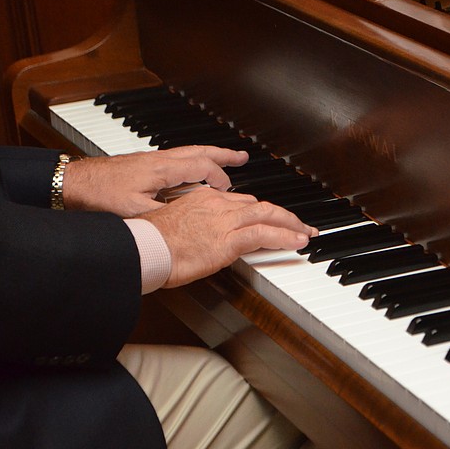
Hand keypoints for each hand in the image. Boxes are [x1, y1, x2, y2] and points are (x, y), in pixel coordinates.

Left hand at [62, 146, 248, 216]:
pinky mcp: (144, 165)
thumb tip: (184, 222)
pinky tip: (191, 171)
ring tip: (226, 158)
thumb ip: (162, 216)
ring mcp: (151, 160)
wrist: (73, 183)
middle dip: (223, 154)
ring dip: (209, 154)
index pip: (201, 166)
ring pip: (188, 151)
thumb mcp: (134, 212)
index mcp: (161, 168)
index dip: (219, 177)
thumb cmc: (99, 195)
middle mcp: (159, 159)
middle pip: (199, 150)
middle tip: (242, 157)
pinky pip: (177, 157)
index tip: (228, 190)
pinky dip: (193, 160)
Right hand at [141, 187, 317, 287]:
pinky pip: (264, 234)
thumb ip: (196, 229)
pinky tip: (297, 241)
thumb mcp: (177, 229)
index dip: (262, 210)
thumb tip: (205, 241)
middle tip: (299, 224)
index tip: (273, 218)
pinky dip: (285, 237)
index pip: (242, 201)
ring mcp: (224, 221)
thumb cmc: (151, 244)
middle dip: (284, 215)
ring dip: (291, 224)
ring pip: (268, 216)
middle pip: (260, 205)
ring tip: (306, 233)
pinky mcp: (227, 240)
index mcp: (204, 199)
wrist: (143, 249)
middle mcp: (218, 204)